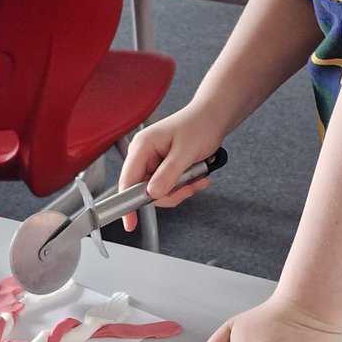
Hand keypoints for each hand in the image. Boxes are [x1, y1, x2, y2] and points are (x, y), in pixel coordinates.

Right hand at [119, 107, 224, 230]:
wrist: (213, 118)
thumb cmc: (199, 125)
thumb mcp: (185, 151)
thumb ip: (169, 174)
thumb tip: (153, 194)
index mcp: (142, 147)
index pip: (127, 181)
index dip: (127, 203)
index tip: (129, 223)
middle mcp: (144, 155)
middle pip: (146, 191)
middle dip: (170, 193)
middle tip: (188, 186)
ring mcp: (154, 162)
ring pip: (160, 192)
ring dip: (181, 189)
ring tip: (197, 176)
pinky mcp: (164, 168)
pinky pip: (170, 187)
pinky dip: (185, 186)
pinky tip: (197, 176)